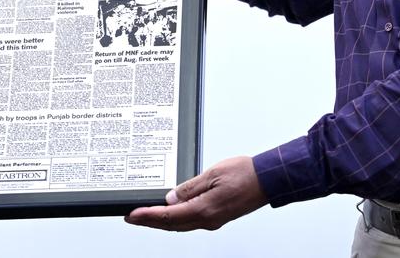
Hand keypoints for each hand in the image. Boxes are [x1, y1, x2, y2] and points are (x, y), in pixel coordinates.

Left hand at [124, 156, 266, 231]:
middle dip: (150, 222)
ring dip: (161, 221)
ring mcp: (213, 220)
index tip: (132, 215)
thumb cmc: (245, 174)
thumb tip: (170, 197)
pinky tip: (169, 212)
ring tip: (145, 215)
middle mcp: (208, 220)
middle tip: (132, 217)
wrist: (268, 180)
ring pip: (180, 225)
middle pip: (171, 225)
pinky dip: (175, 218)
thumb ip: (189, 188)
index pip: (168, 217)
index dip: (147, 216)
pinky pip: (190, 220)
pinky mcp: (217, 216)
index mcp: (205, 210)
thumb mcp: (212, 174)